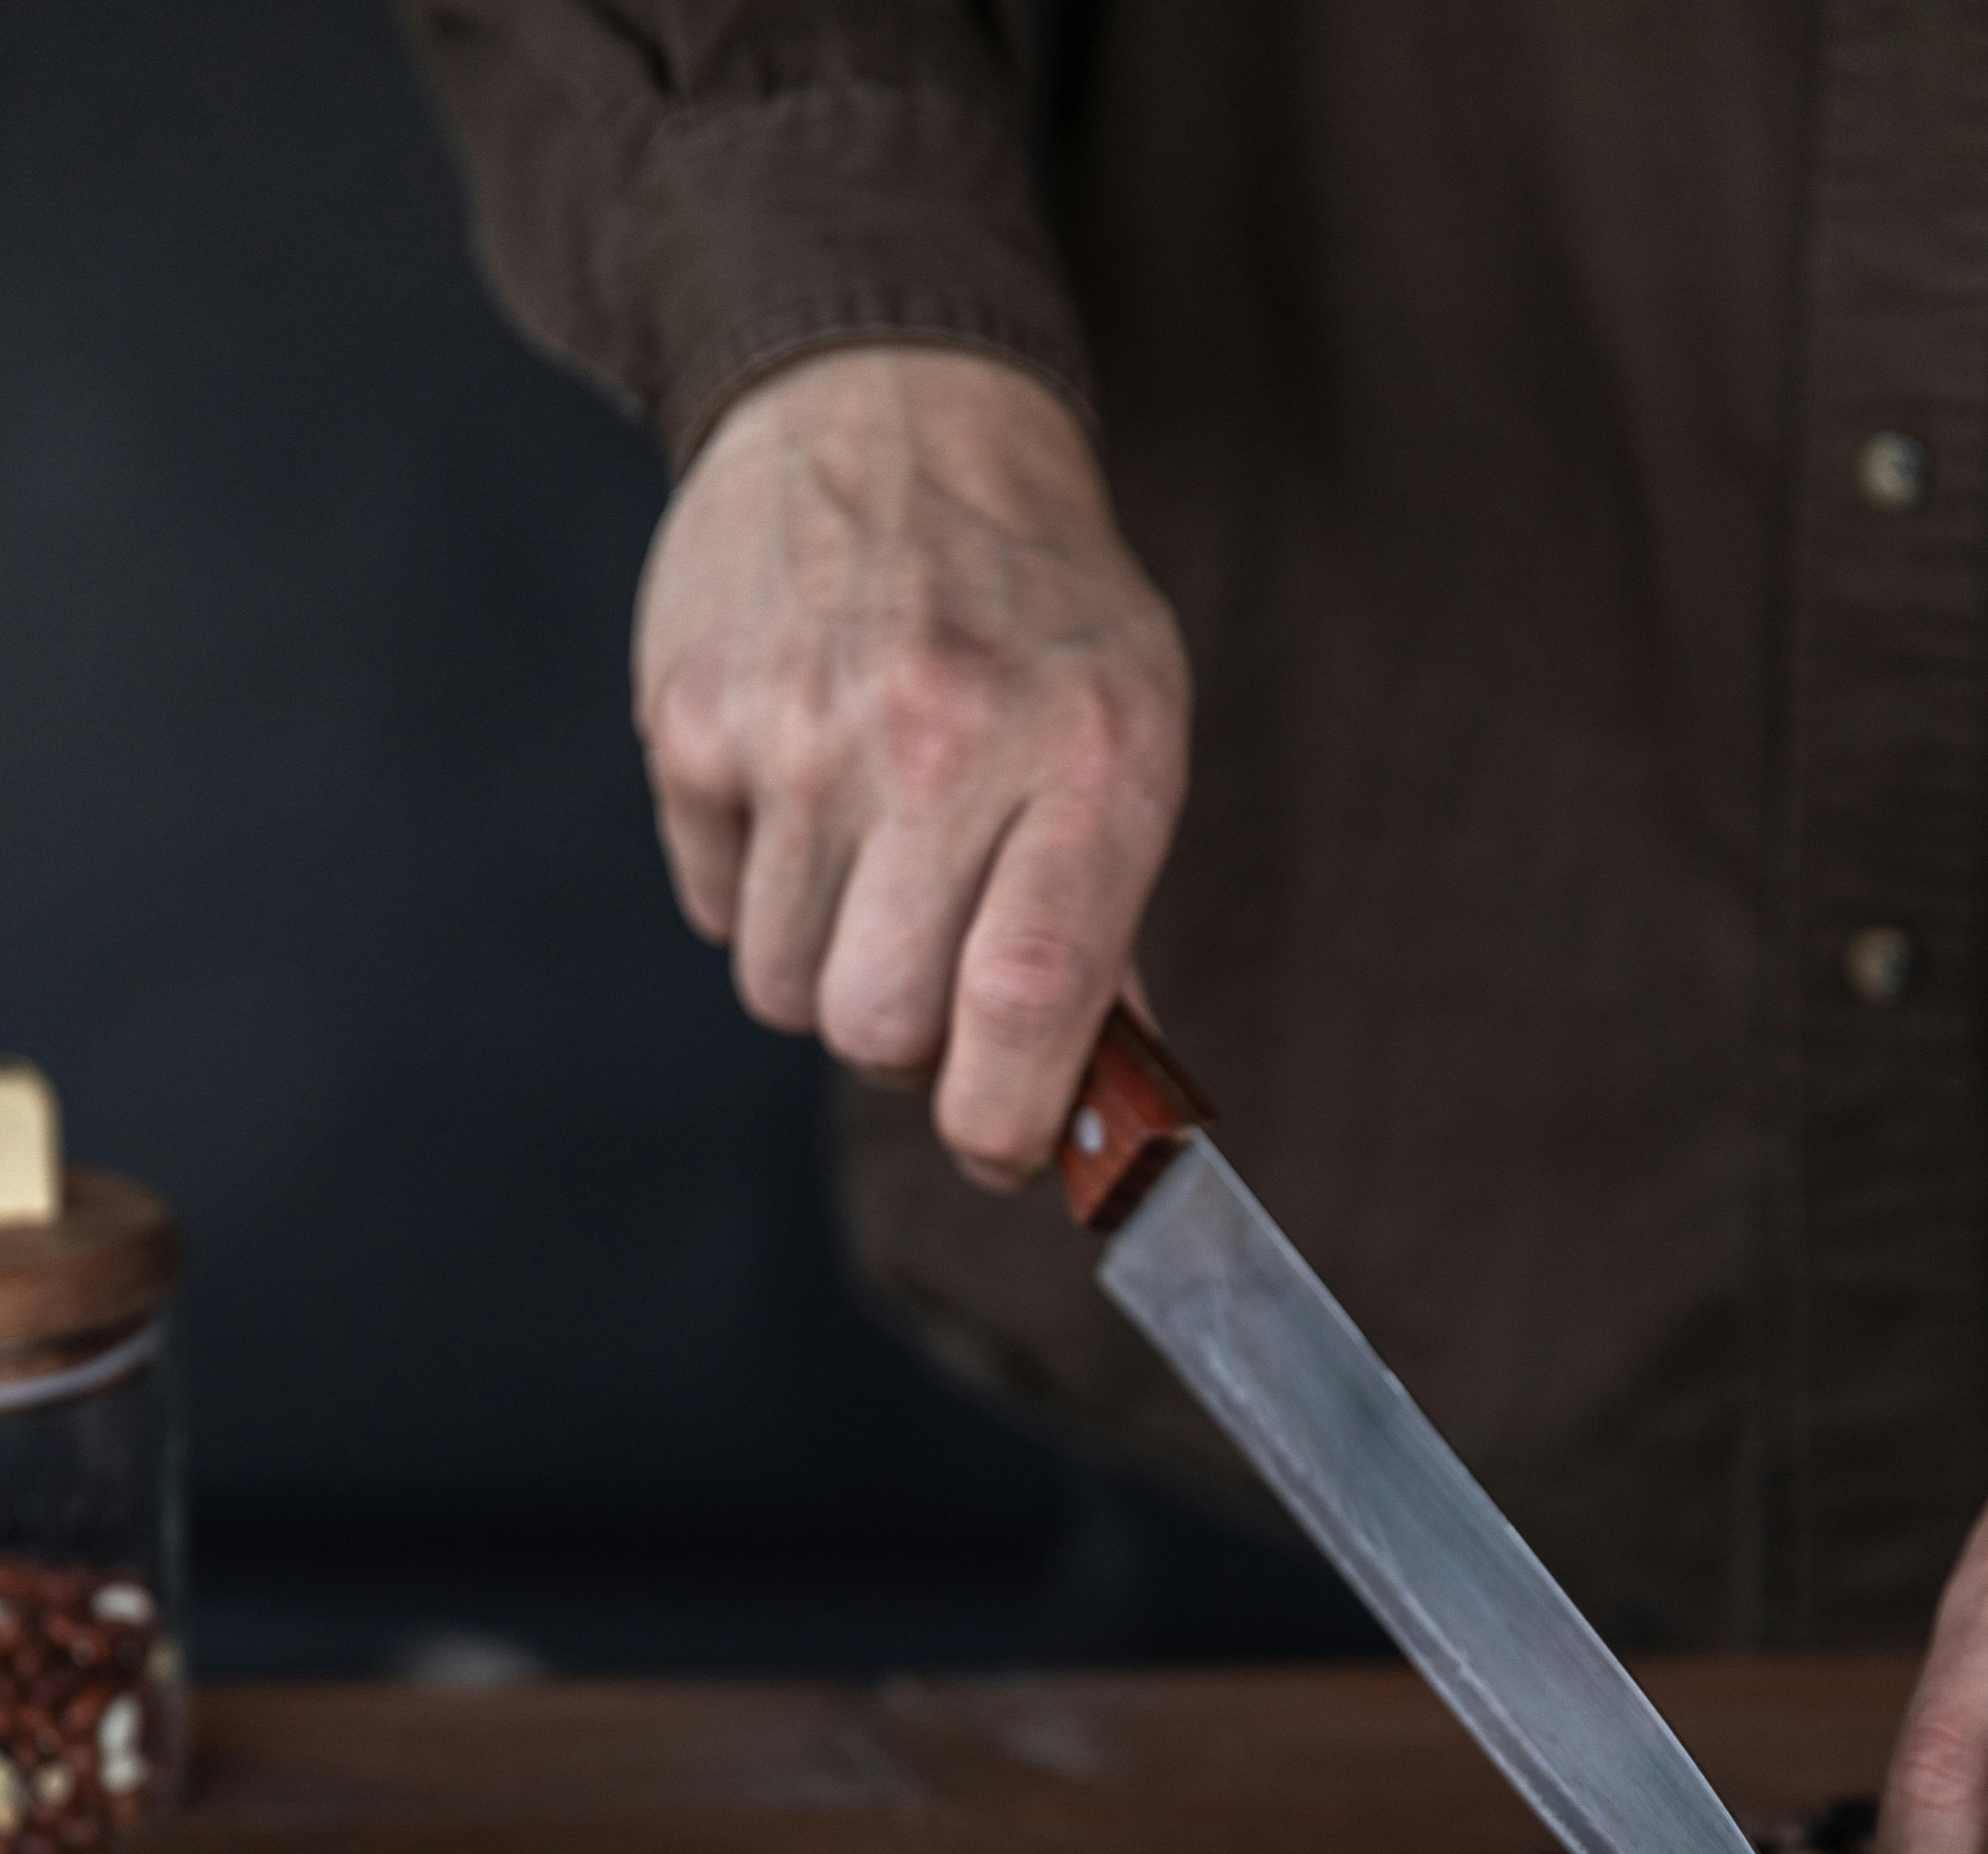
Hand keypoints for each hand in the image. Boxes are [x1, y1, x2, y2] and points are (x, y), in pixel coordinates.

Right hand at [633, 346, 1189, 1188]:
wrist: (892, 409)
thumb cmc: (1034, 609)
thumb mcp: (1129, 735)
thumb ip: (1110, 931)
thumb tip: (1098, 1109)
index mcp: (1084, 761)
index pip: (1026, 1004)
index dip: (1004, 1121)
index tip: (1001, 1146)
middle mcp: (942, 742)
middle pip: (878, 1028)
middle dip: (903, 1047)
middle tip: (929, 976)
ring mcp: (803, 729)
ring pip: (785, 989)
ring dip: (825, 970)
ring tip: (867, 865)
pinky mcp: (694, 718)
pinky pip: (712, 907)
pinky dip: (753, 891)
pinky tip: (798, 795)